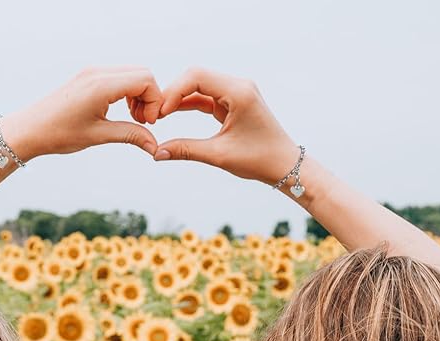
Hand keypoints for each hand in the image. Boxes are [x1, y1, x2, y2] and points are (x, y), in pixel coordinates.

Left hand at [0, 67, 162, 161]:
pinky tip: (121, 111)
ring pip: (132, 74)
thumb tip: (155, 145)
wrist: (28, 129)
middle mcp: (98, 73)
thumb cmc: (57, 133)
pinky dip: (127, 92)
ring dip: (139, 95)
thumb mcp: (98, 136)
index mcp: (101, 85)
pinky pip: (119, 77)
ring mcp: (92, 72)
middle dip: (149, 98)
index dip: (154, 102)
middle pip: (142, 74)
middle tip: (142, 122)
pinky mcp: (88, 77)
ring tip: (132, 119)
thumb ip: (130, 135)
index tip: (148, 123)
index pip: (145, 80)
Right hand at [151, 68, 300, 184]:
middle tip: (154, 114)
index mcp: (239, 92)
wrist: (285, 165)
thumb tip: (157, 153)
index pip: (197, 77)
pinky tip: (171, 114)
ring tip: (158, 115)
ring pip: (199, 86)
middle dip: (173, 93)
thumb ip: (186, 150)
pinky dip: (188, 104)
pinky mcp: (233, 101)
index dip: (173, 91)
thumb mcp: (219, 155)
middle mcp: (238, 86)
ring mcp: (236, 92)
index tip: (159, 112)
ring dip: (178, 98)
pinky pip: (205, 97)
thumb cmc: (260, 159)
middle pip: (195, 76)